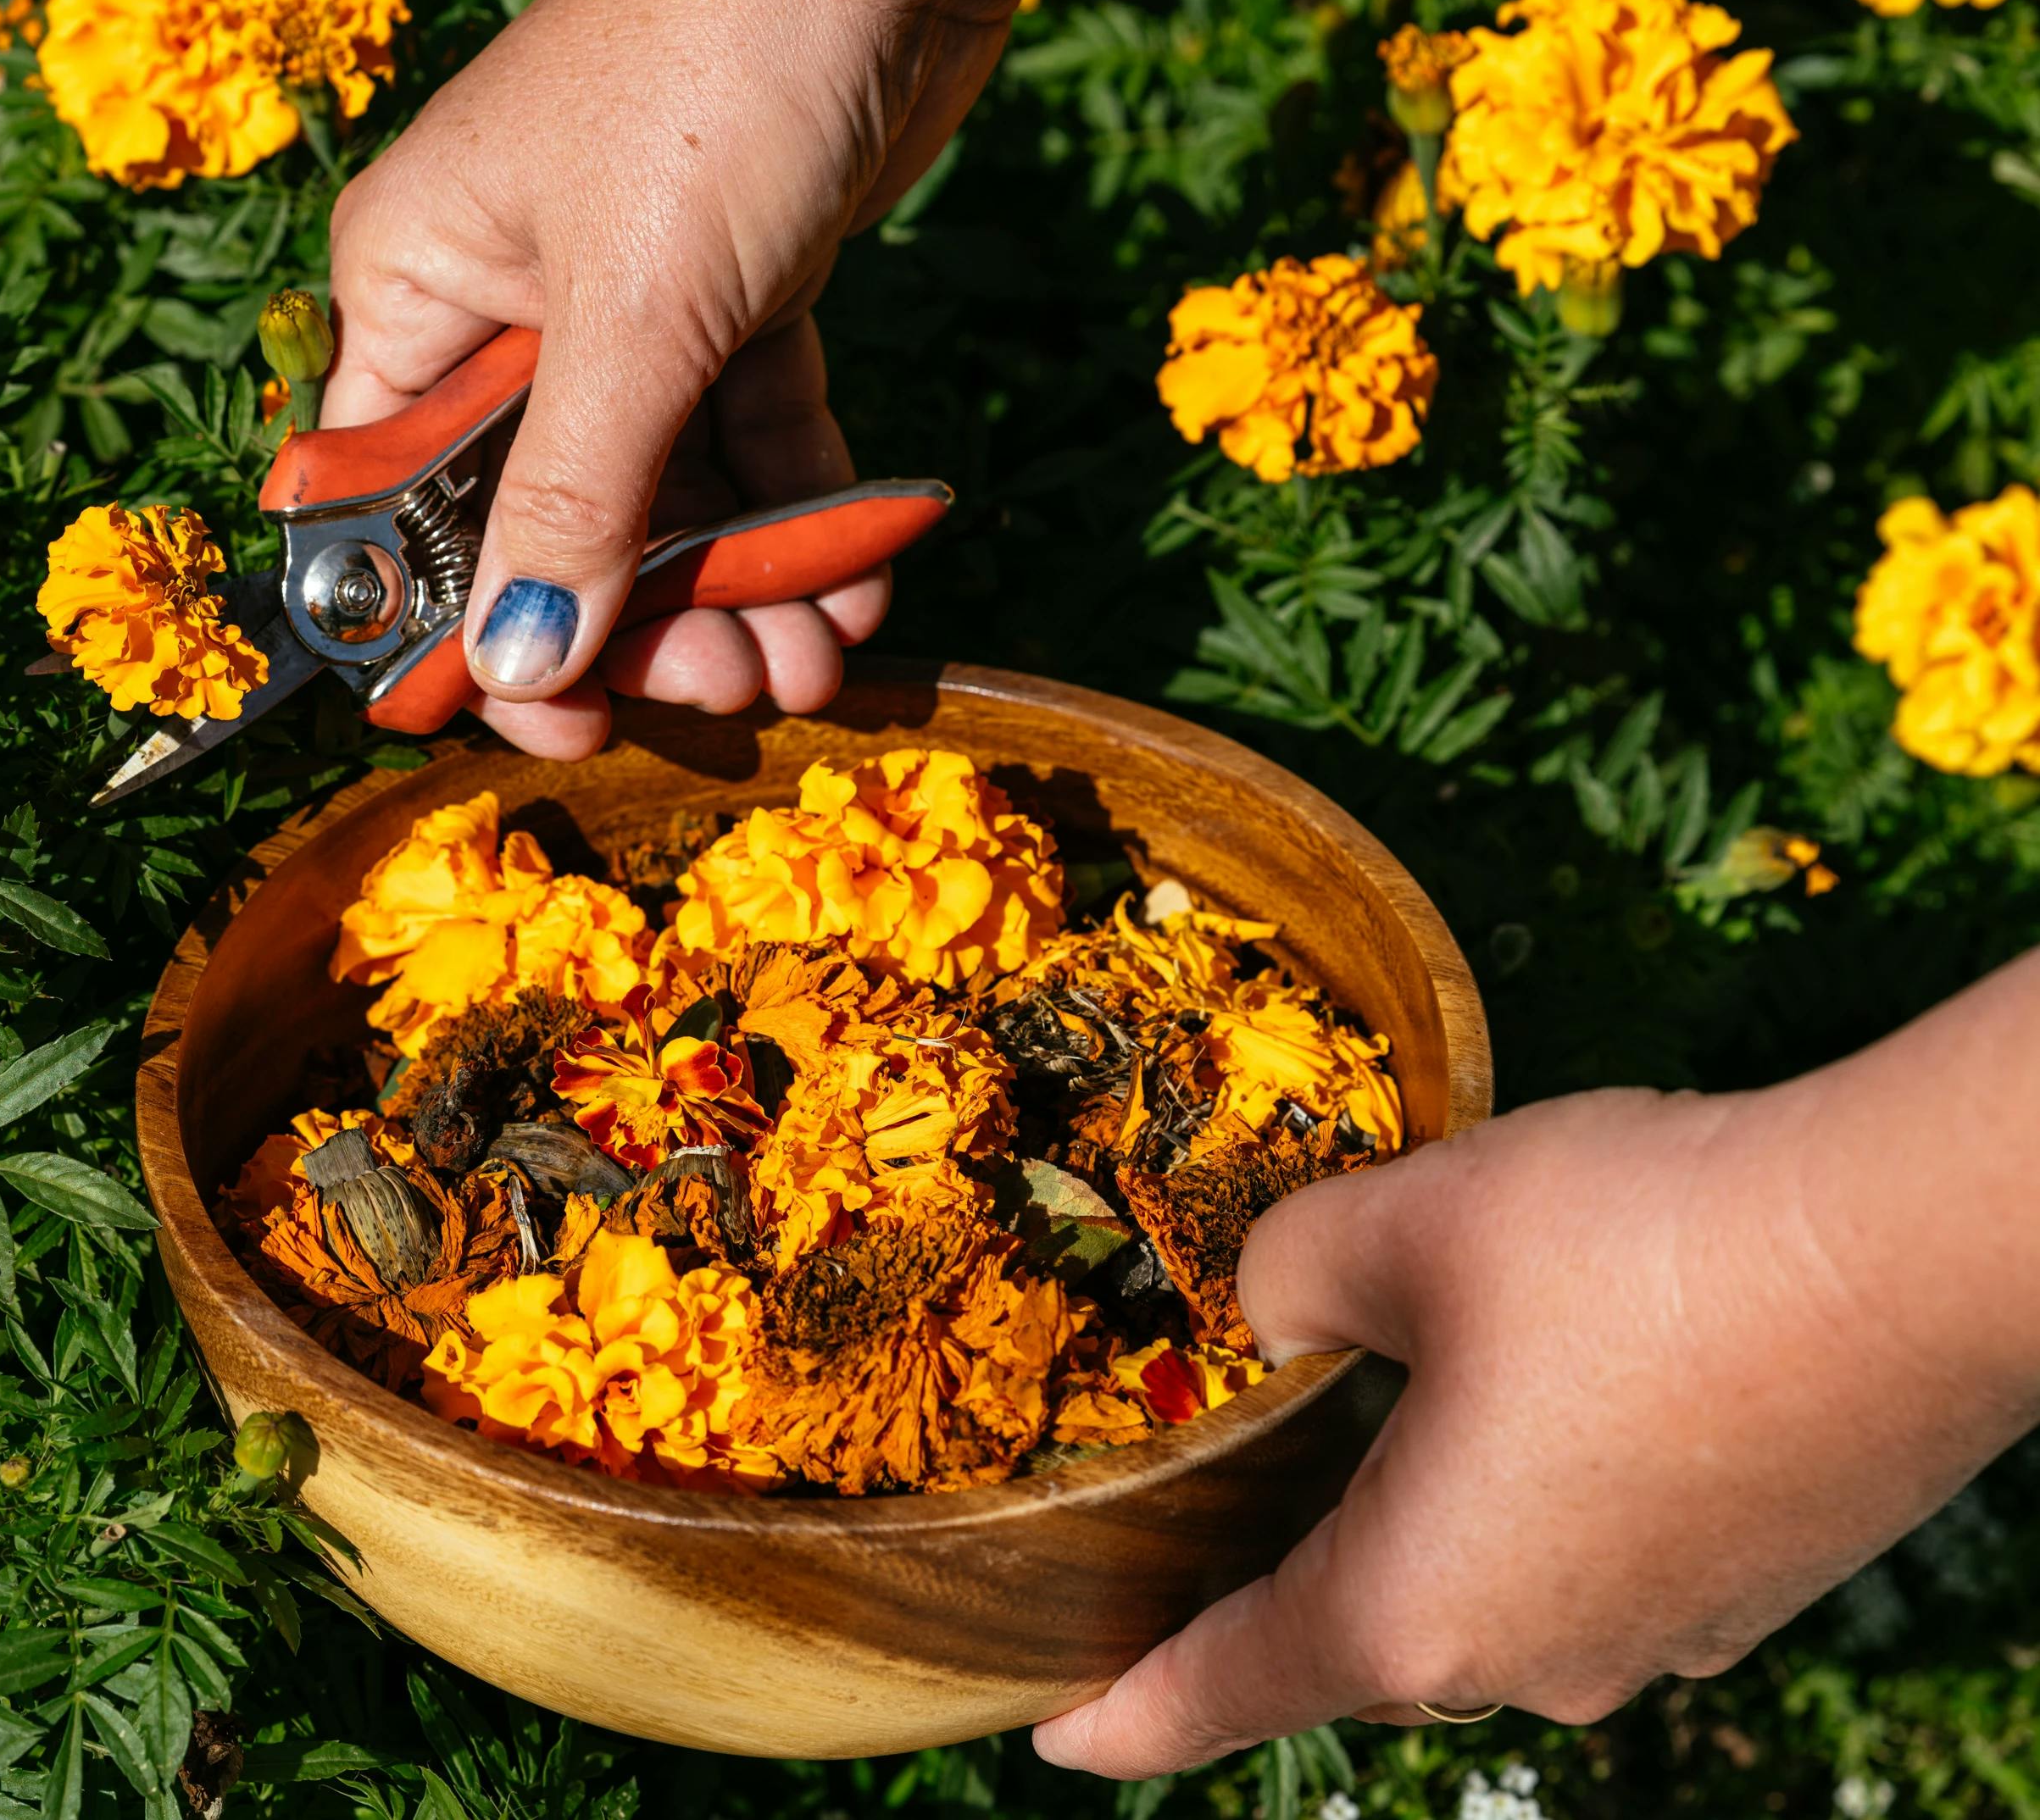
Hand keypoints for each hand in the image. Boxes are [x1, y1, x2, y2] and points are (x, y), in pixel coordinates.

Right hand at [324, 0, 1207, 756]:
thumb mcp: (634, 317)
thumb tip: (515, 668)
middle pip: (548, 518)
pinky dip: (801, 515)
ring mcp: (626, 301)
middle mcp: (504, 302)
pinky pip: (751, 440)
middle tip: (735, 690)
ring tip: (817, 660)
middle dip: (642, 623)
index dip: (460, 625)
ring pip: (664, 494)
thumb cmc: (715, 81)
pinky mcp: (736, 295)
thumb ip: (574, 503)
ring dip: (739, 592)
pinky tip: (859, 585)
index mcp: (415, 288)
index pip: (395, 501)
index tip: (551, 719)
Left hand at [1033, 950, 2039, 1776]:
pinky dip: (1525, 1506)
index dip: (1122, 1715)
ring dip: (1413, 1531)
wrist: (1908, 1256)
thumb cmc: (1633, 1251)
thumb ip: (1289, 1275)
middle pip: (1351, 1642)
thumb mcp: (1402, 1223)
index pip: (1222, 1690)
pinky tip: (1530, 1399)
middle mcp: (1531, 1660)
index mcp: (1413, 1608)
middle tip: (1190, 1543)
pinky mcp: (1742, 1583)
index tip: (1053, 1737)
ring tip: (1365, 1439)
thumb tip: (1273, 1306)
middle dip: (1267, 1595)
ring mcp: (1652, 1634)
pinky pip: (1584, 1564)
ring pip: (1480, 1598)